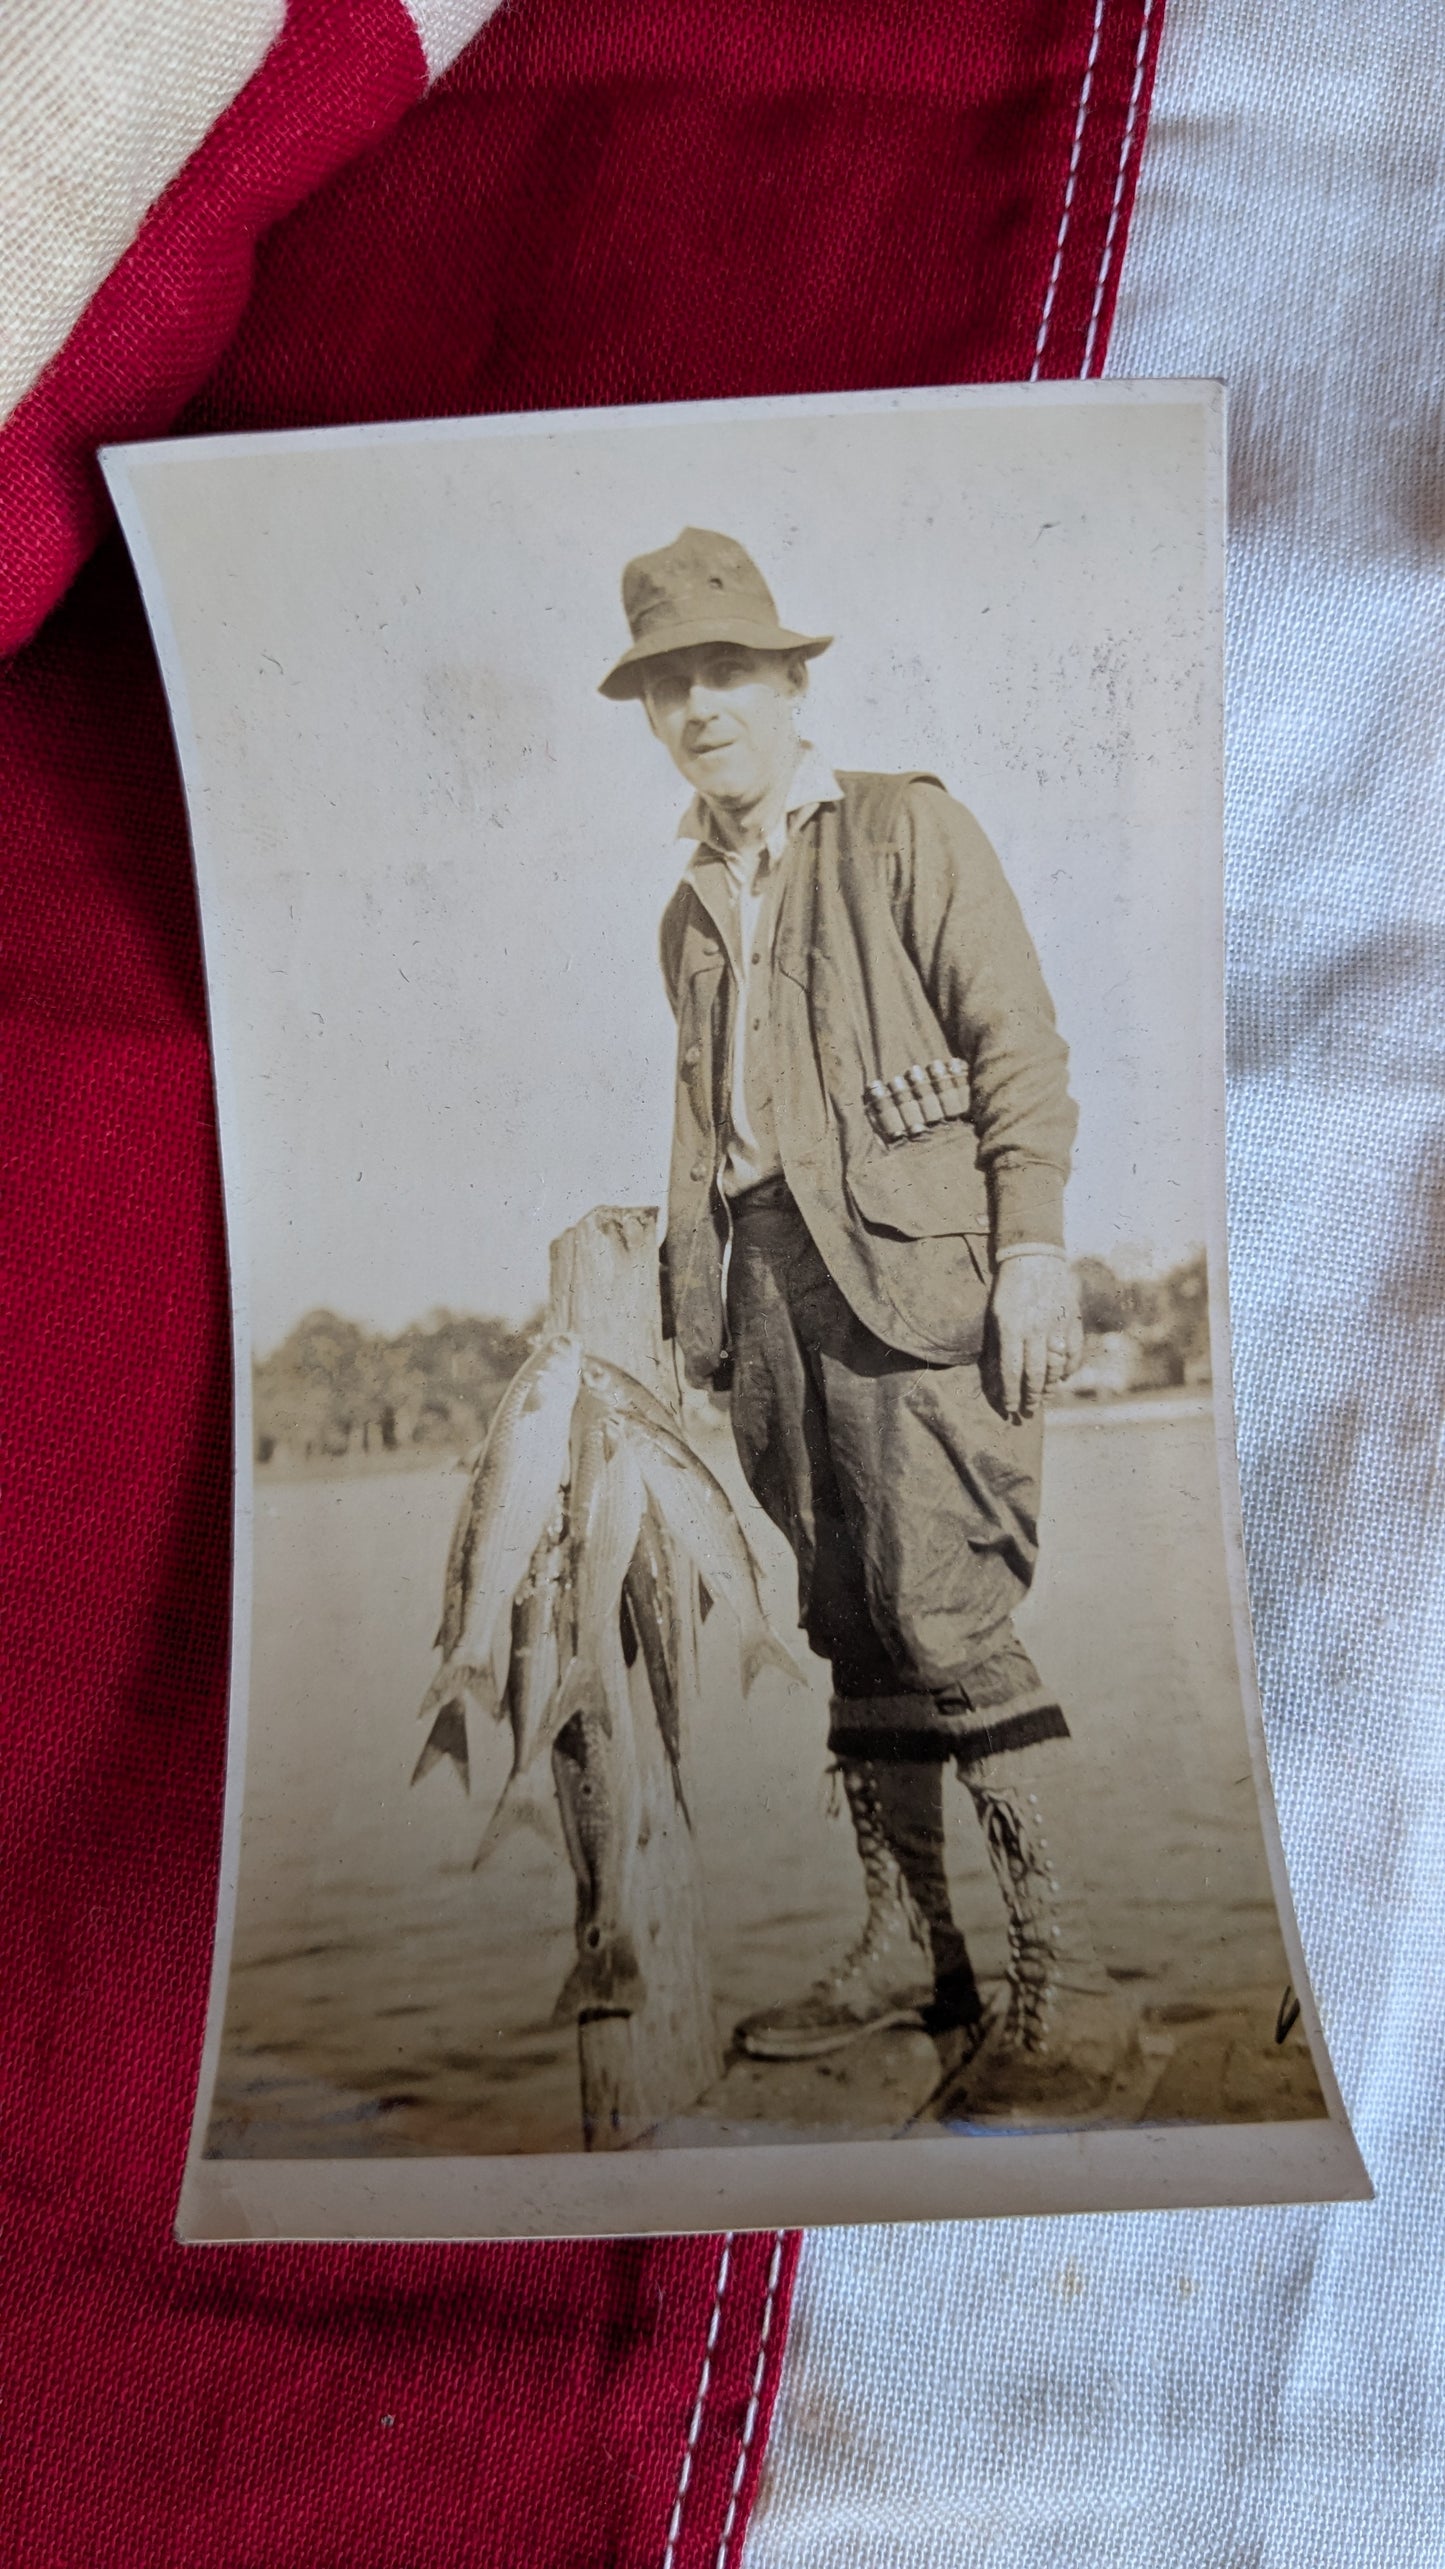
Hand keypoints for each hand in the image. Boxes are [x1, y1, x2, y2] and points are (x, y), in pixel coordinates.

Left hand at [988, 1255, 1082, 1421]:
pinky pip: (1074, 1352)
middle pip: (1035, 1374)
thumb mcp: (995, 1314)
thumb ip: (998, 1345)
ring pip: (1057, 1367)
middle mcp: (1036, 1329)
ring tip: (1043, 1398)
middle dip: (1031, 1397)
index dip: (1011, 1394)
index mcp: (1012, 1327)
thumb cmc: (1009, 1288)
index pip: (1012, 1371)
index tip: (1009, 1408)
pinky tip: (1062, 1378)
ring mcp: (1057, 1325)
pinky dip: (1069, 1369)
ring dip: (1050, 1387)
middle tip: (1027, 1410)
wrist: (1035, 1256)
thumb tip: (998, 1378)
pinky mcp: (1073, 1320)